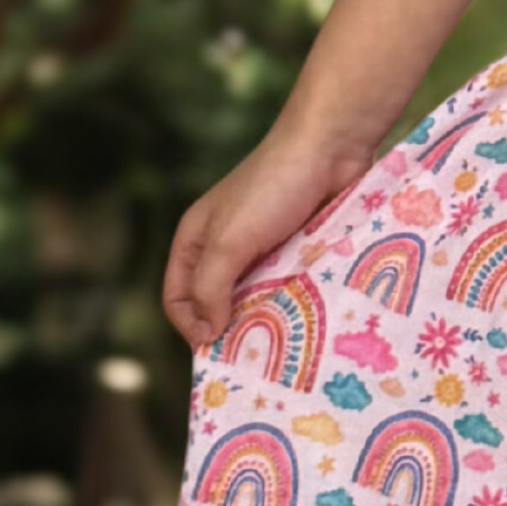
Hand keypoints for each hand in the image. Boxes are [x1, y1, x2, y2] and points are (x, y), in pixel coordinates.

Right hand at [161, 122, 376, 351]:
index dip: (189, 324)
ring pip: (257, 298)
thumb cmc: (272, 188)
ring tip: (282, 345)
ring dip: (267, 320)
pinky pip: (290, 286)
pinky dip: (294, 304)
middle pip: (218, 302)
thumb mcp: (229, 241)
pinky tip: (306, 321)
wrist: (330, 147)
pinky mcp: (298, 249)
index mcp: (196, 240)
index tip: (214, 349)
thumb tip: (206, 335)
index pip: (176, 296)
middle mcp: (226, 246)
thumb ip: (210, 288)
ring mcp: (264, 248)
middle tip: (251, 358)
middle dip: (230, 329)